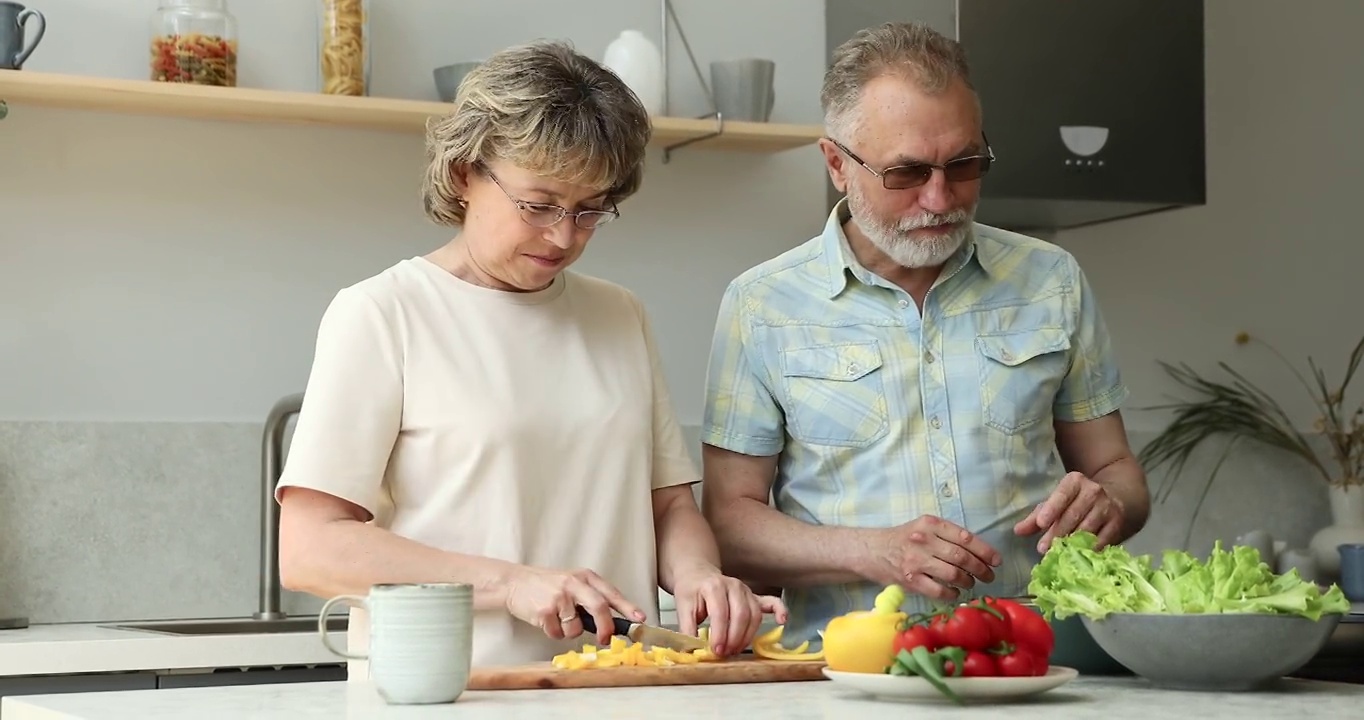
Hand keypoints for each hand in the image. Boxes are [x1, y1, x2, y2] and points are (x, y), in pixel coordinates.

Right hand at [503, 565, 645, 644]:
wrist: (515, 582)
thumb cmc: (546, 585)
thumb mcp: (572, 582)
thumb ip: (591, 597)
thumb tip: (613, 620)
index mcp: (584, 577)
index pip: (611, 593)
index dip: (627, 608)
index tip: (640, 619)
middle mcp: (573, 584)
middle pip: (599, 607)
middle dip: (606, 628)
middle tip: (605, 639)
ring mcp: (559, 597)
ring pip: (575, 628)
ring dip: (568, 631)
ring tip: (557, 619)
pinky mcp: (544, 611)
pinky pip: (557, 633)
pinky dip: (553, 633)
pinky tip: (545, 620)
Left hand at [670, 562, 787, 656]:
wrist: (698, 575)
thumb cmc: (691, 591)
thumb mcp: (682, 607)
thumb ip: (687, 629)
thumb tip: (693, 651)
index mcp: (713, 586)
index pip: (720, 612)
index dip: (719, 633)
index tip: (715, 650)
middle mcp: (733, 585)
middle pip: (741, 614)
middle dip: (734, 638)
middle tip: (725, 653)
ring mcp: (746, 590)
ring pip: (754, 615)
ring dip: (747, 636)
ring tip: (735, 649)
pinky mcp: (754, 596)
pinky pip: (771, 602)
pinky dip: (779, 610)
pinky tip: (782, 621)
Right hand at [865, 515, 1001, 601]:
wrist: (871, 550)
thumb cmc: (902, 538)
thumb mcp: (923, 526)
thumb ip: (947, 534)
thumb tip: (979, 550)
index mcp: (931, 524)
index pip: (965, 537)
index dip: (985, 551)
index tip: (996, 561)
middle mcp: (924, 540)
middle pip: (962, 557)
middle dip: (981, 569)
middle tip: (989, 576)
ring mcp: (916, 561)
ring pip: (954, 574)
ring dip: (968, 581)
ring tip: (971, 583)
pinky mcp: (910, 580)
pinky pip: (939, 590)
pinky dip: (953, 593)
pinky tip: (955, 592)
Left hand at [1014, 471, 1123, 552]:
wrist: (1113, 498)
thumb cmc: (1075, 502)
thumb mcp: (1055, 503)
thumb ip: (1036, 517)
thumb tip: (1018, 531)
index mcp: (1075, 481)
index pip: (1061, 495)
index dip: (1051, 509)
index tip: (1041, 524)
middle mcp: (1093, 491)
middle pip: (1073, 514)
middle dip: (1057, 533)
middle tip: (1043, 548)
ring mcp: (1107, 506)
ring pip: (1087, 528)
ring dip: (1071, 544)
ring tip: (1058, 555)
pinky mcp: (1117, 523)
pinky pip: (1102, 539)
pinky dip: (1089, 549)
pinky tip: (1079, 557)